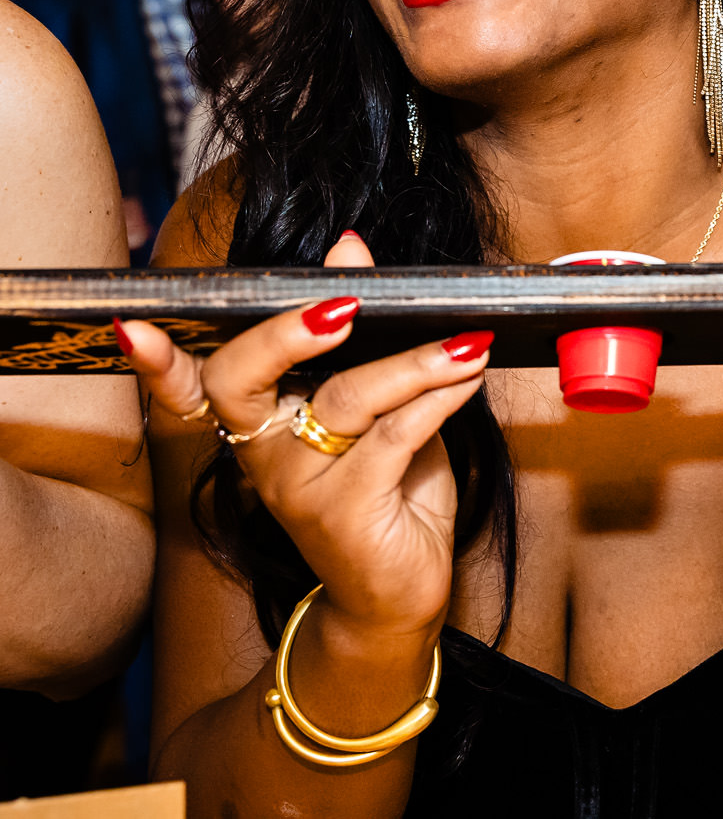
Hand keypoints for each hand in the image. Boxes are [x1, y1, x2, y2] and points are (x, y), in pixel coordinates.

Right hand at [122, 232, 490, 639]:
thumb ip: (362, 329)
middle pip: (241, 380)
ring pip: (345, 400)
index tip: (135, 325)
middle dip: (287, 333)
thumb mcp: (377, 404)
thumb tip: (349, 247)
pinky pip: (394, 437)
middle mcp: (263, 454)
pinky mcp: (345, 514)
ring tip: (465, 341)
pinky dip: (439, 399)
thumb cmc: (387, 492)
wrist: (396, 595)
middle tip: (346, 302)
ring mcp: (298, 487)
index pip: (191, 386)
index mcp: (258, 424)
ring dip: (414, 361)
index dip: (157, 362)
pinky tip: (467, 378)